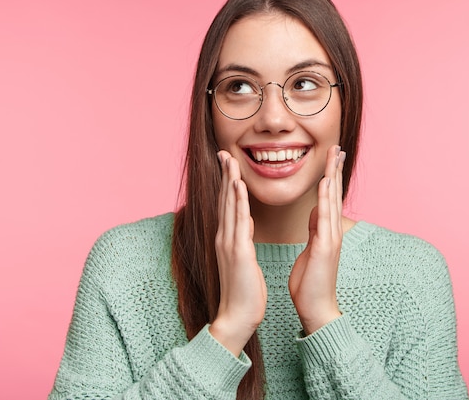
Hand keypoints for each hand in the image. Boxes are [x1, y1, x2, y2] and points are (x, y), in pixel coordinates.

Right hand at [209, 151, 267, 355]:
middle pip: (225, 200)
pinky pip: (239, 221)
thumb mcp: (243, 261)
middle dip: (225, 175)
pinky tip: (238, 185)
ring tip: (229, 159)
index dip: (227, 183)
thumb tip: (244, 226)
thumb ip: (241, 242)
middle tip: (224, 152)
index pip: (227, 206)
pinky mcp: (238, 251)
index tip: (228, 165)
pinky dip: (238, 201)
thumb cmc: (243, 292)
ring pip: (230, 205)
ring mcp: (229, 243)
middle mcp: (224, 237)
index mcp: (227, 239)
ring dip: (229, 180)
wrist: (237, 316)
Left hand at [288, 145, 345, 334]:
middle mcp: (331, 231)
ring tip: (334, 156)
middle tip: (337, 146)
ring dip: (333, 177)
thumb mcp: (311, 249)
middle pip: (333, 194)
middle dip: (335, 169)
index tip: (330, 156)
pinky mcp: (325, 247)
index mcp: (325, 231)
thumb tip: (316, 211)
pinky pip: (325, 219)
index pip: (327, 197)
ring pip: (332, 201)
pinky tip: (325, 183)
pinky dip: (326, 199)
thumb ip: (316, 229)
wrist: (315, 308)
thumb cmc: (311, 281)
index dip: (329, 176)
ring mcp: (331, 238)